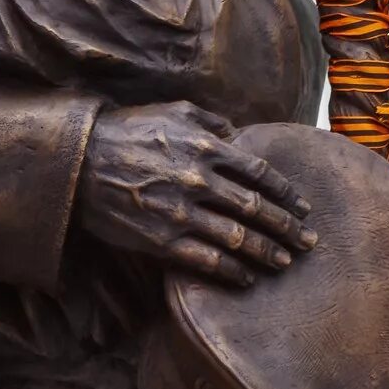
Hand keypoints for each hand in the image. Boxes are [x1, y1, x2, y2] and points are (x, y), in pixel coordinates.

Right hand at [73, 102, 315, 287]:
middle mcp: (200, 181)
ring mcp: (181, 213)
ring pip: (239, 239)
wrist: (79, 162)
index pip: (259, 174)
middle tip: (309, 241)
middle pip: (257, 209)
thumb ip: (209, 121)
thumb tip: (236, 133)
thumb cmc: (126, 132)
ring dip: (268, 253)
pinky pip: (208, 261)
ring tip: (285, 262)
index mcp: (205, 148)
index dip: (286, 193)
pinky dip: (233, 271)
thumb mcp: (171, 111)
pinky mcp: (162, 240)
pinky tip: (246, 277)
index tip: (303, 206)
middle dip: (288, 227)